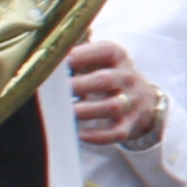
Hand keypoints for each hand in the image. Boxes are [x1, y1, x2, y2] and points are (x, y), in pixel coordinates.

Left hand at [64, 37, 164, 152]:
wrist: (141, 97)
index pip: (104, 50)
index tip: (56, 62)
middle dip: (79, 85)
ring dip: (87, 110)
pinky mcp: (130, 124)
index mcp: (118, 56)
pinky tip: (79, 134)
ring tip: (65, 113)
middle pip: (105, 80)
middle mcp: (127, 77)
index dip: (79, 55)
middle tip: (56, 92)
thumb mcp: (99, 57)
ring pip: (112, 107)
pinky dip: (98, 135)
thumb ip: (77, 52)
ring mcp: (131, 101)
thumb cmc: (107, 73)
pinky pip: (117, 132)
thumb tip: (45, 54)